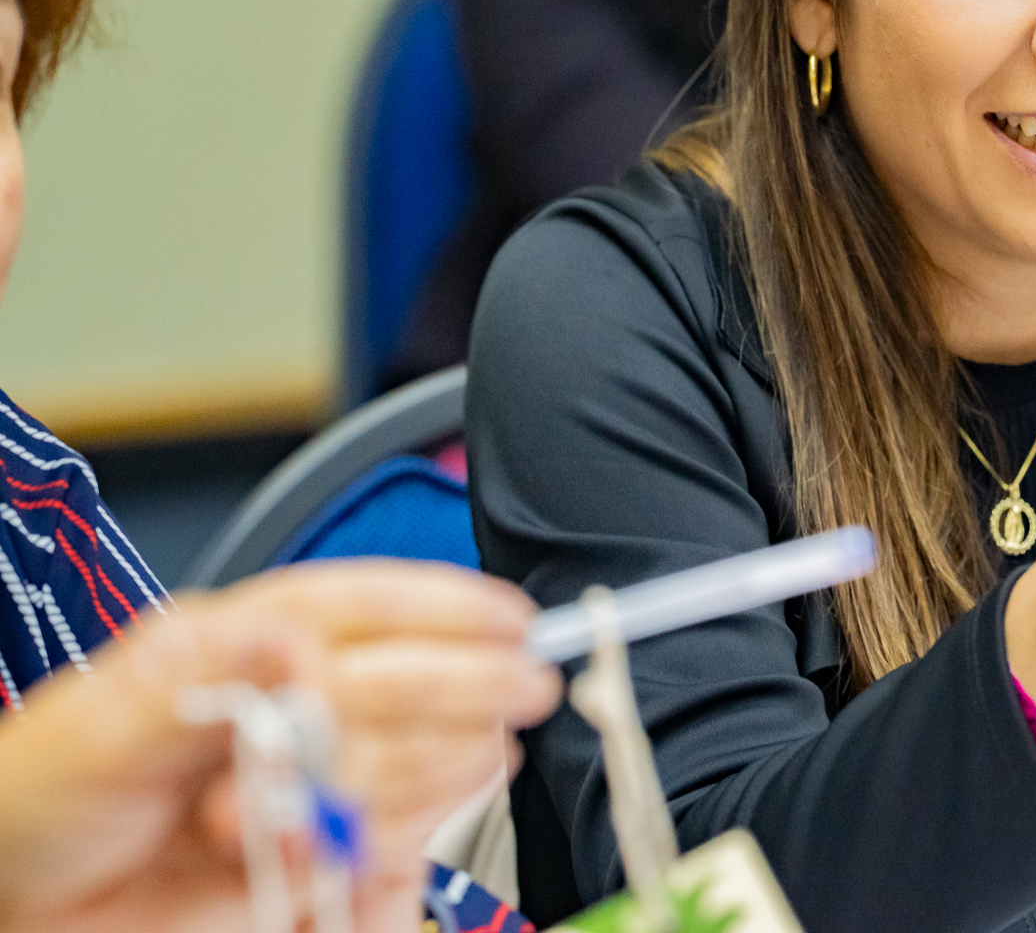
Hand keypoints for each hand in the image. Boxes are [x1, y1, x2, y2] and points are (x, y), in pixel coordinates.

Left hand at [0, 562, 560, 932]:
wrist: (13, 915)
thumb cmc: (35, 808)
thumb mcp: (98, 731)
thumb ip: (202, 680)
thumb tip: (295, 638)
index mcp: (248, 645)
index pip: (367, 607)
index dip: (447, 606)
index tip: (513, 620)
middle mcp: (300, 709)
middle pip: (416, 685)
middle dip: (452, 689)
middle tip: (512, 690)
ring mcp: (319, 790)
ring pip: (425, 772)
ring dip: (382, 792)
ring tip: (278, 825)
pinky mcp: (325, 873)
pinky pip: (397, 869)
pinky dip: (386, 874)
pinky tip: (347, 879)